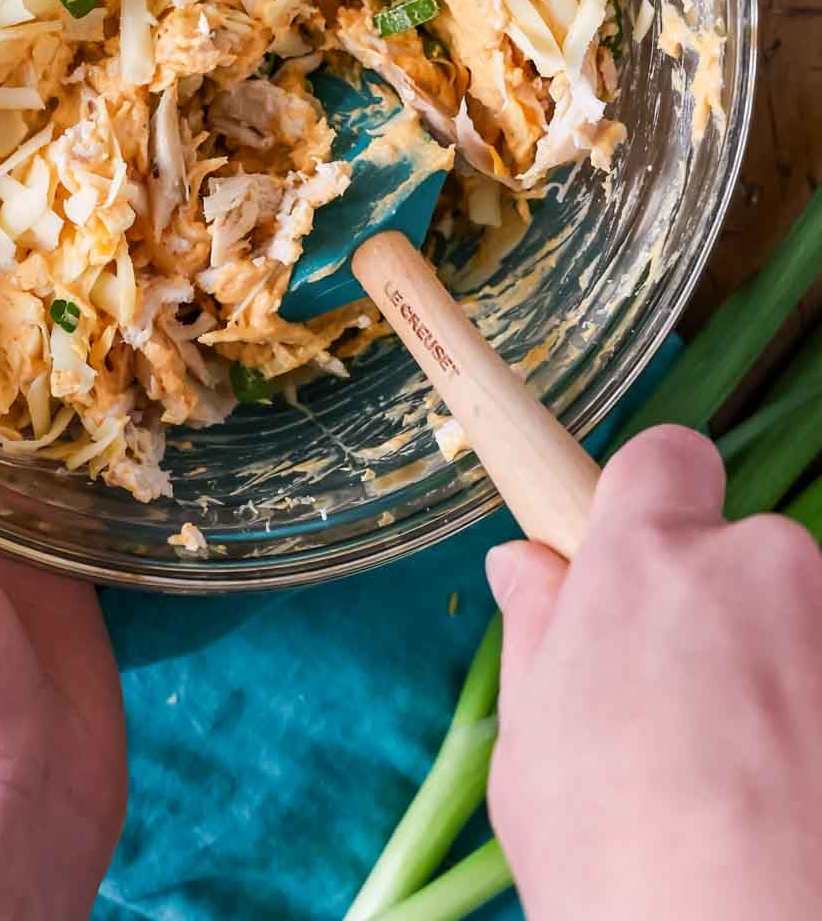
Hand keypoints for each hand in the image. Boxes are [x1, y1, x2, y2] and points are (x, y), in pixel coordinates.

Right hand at [485, 426, 821, 920]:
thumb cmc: (621, 869)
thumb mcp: (532, 749)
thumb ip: (539, 633)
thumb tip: (529, 568)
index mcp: (650, 560)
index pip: (667, 455)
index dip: (651, 501)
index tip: (633, 561)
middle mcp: (760, 568)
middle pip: (743, 552)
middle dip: (717, 610)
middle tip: (679, 709)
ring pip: (801, 625)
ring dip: (775, 673)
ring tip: (740, 782)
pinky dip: (817, 725)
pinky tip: (790, 803)